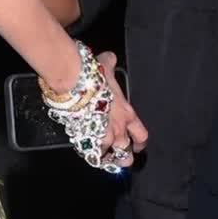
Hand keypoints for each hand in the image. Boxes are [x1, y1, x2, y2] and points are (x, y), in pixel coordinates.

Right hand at [97, 52, 148, 167]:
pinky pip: (91, 154)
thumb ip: (109, 64)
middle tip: (120, 159)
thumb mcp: (106, 67)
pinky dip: (89, 154)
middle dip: (124, 158)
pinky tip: (86, 152)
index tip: (138, 147)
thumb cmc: (93, 76)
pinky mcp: (88, 139)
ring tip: (101, 158)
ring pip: (110, 158)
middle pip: (127, 153)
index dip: (140, 143)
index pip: (140, 134)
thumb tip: (109, 58)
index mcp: (126, 113)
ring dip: (107, 160)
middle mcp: (118, 128)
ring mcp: (103, 136)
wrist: (77, 83)